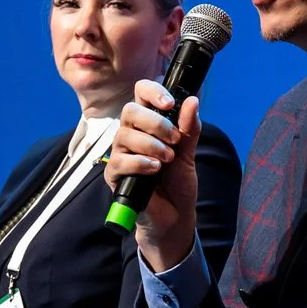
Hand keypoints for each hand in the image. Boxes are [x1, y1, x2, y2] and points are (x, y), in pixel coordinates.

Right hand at [108, 81, 202, 272]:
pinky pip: (120, 161)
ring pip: (125, 135)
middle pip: (130, 111)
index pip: (141, 94)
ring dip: (152, 145)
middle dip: (156, 122)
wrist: (174, 216)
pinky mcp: (114, 174)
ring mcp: (120, 154)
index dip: (153, 92)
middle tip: (174, 140)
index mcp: (148, 124)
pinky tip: (155, 170)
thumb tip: (192, 100)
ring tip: (167, 160)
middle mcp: (130, 134)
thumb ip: (189, 128)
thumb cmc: (177, 182)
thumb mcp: (188, 153)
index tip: (170, 104)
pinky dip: (140, 163)